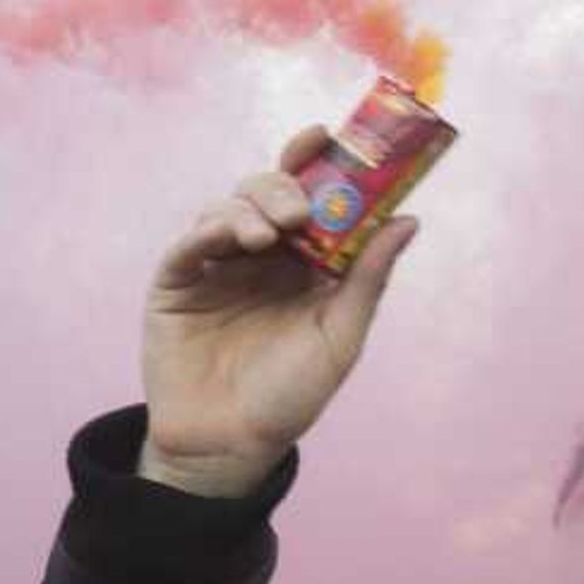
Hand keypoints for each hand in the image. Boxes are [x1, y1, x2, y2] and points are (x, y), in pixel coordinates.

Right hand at [136, 128, 419, 497]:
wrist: (229, 445)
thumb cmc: (289, 397)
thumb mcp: (340, 336)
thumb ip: (367, 278)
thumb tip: (408, 219)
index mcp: (302, 265)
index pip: (309, 198)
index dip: (315, 163)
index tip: (324, 138)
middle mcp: (258, 258)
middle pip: (266, 192)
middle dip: (282, 187)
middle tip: (298, 210)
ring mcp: (214, 269)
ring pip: (226, 208)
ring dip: (248, 207)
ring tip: (264, 235)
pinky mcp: (175, 286)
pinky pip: (186, 245)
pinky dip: (206, 229)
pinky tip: (226, 237)